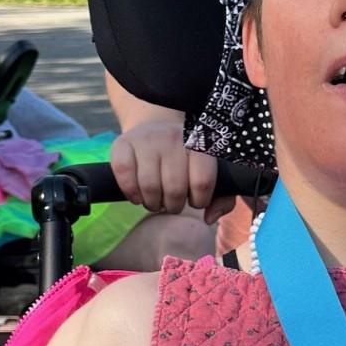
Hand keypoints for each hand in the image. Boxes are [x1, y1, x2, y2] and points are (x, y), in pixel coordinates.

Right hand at [108, 117, 231, 221]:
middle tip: (171, 203)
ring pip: (149, 186)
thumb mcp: (209, 172)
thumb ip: (222, 198)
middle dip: (173, 205)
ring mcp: (147, 139)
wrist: (154, 128)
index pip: (203, 181)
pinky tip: (137, 196)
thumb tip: (209, 218)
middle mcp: (173, 137)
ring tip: (155, 201)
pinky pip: (124, 175)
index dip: (199, 200)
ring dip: (152, 204)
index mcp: (199, 143)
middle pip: (175, 188)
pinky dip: (131, 193)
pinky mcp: (123, 143)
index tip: (195, 199)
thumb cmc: (185, 160)